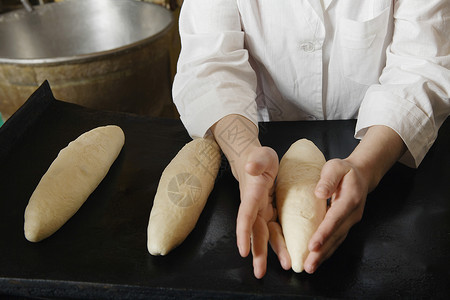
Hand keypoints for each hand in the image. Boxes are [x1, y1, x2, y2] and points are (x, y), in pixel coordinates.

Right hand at [210, 114, 290, 277]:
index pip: (245, 216)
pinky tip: (289, 254)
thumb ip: (257, 161)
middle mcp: (254, 207)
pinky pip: (275, 230)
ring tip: (284, 266)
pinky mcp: (270, 213)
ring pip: (266, 235)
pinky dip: (281, 242)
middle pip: (255, 232)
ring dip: (273, 252)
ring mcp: (261, 212)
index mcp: (251, 195)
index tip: (243, 251)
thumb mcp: (260, 155)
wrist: (254, 161)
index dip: (243, 233)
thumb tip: (251, 166)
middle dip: (257, 252)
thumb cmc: (258, 158)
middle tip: (260, 272)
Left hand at [304, 125, 405, 273]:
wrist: (362, 174)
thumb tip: (319, 193)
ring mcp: (351, 221)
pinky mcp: (346, 225)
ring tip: (310, 267)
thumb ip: (328, 179)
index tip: (313, 246)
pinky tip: (317, 259)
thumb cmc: (345, 170)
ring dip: (324, 256)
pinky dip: (327, 251)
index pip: (335, 219)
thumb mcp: (336, 167)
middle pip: (336, 236)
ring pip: (337, 241)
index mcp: (350, 200)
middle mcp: (352, 214)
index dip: (324, 233)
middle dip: (322, 252)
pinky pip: (336, 240)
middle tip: (309, 266)